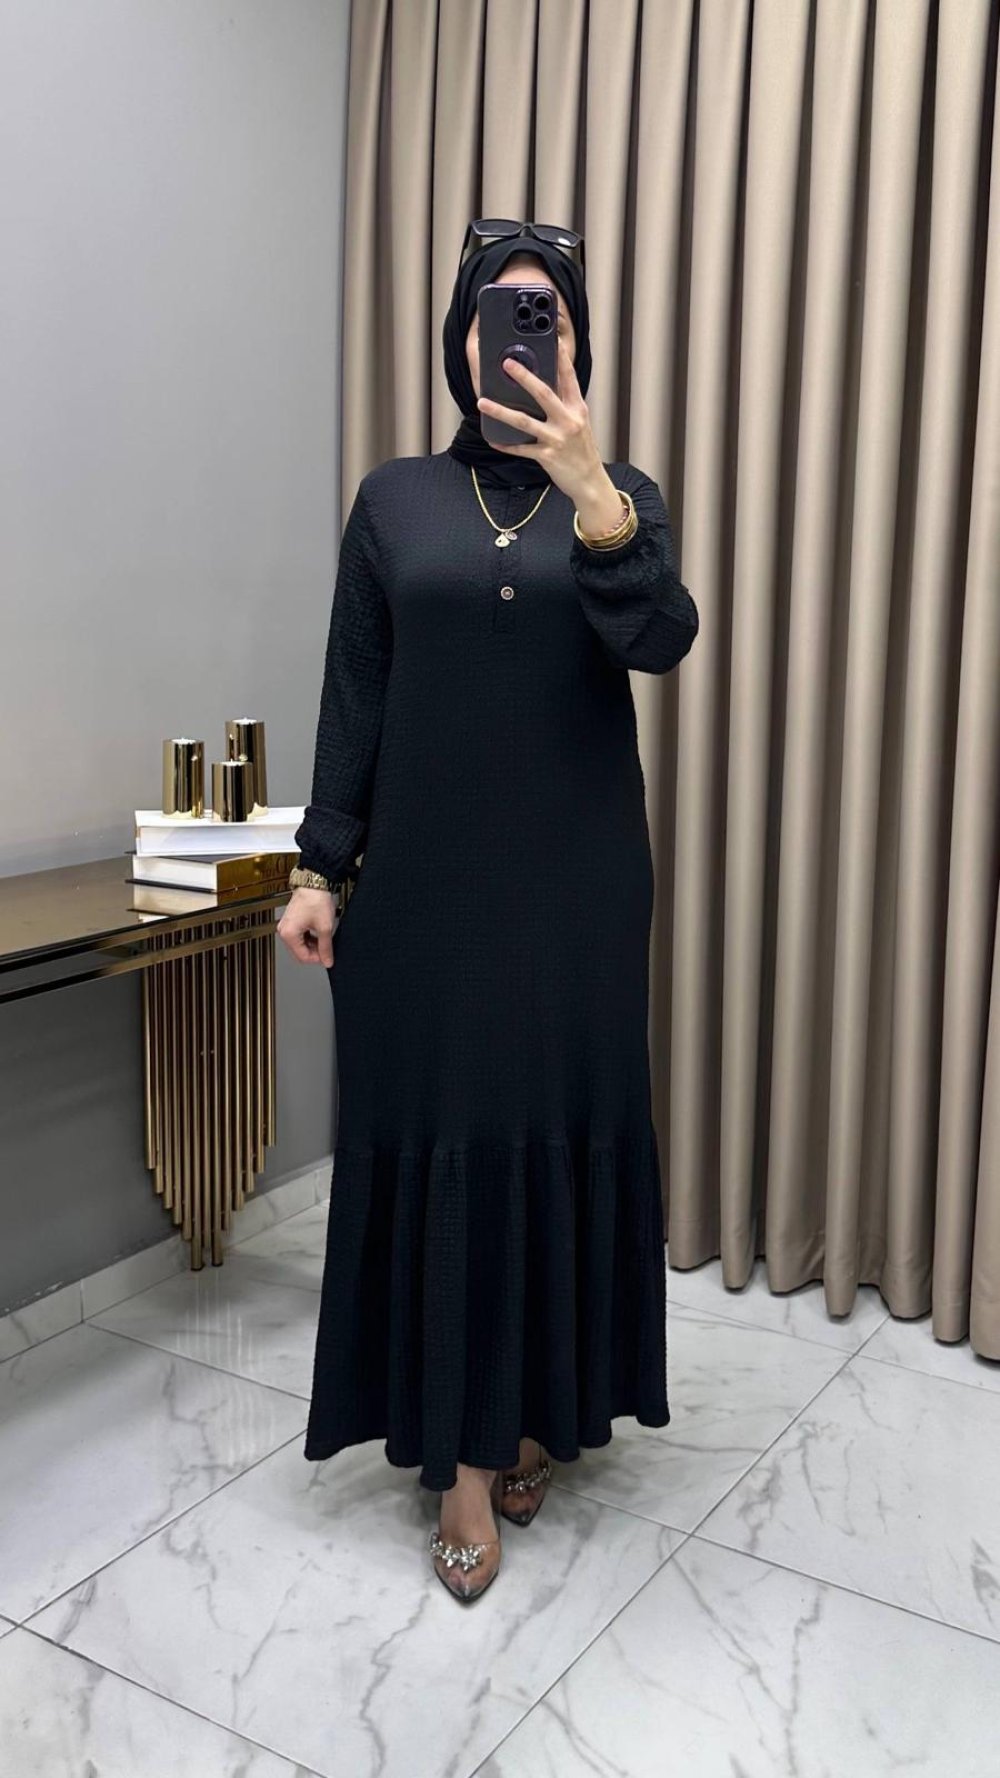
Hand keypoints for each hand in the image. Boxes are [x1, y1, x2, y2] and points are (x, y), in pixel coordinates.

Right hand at [277, 887, 336, 966]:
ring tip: (324, 939)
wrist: (313, 883)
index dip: (317, 959)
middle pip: (299, 952)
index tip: (327, 957)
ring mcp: (286, 925)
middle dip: (314, 952)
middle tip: (327, 949)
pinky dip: (309, 937)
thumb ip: (326, 947)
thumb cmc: (315, 899)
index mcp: (289, 934)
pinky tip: (318, 933)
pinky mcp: (291, 921)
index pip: (302, 957)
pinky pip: (299, 936)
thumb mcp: (324, 927)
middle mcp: (284, 930)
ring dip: (312, 945)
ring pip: (300, 944)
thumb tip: (327, 960)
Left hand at [476, 334, 622, 529]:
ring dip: (501, 411)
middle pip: (543, 393)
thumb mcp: (579, 423)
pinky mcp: (547, 457)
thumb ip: (564, 405)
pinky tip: (493, 440)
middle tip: (507, 363)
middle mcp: (568, 421)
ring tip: (482, 402)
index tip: (552, 341)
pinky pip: (521, 449)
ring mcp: (557, 439)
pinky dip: (506, 445)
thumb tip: (543, 387)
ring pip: (524, 421)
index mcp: (578, 409)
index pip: (569, 378)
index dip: (560, 358)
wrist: (590, 482)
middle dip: (524, 377)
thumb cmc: (582, 451)